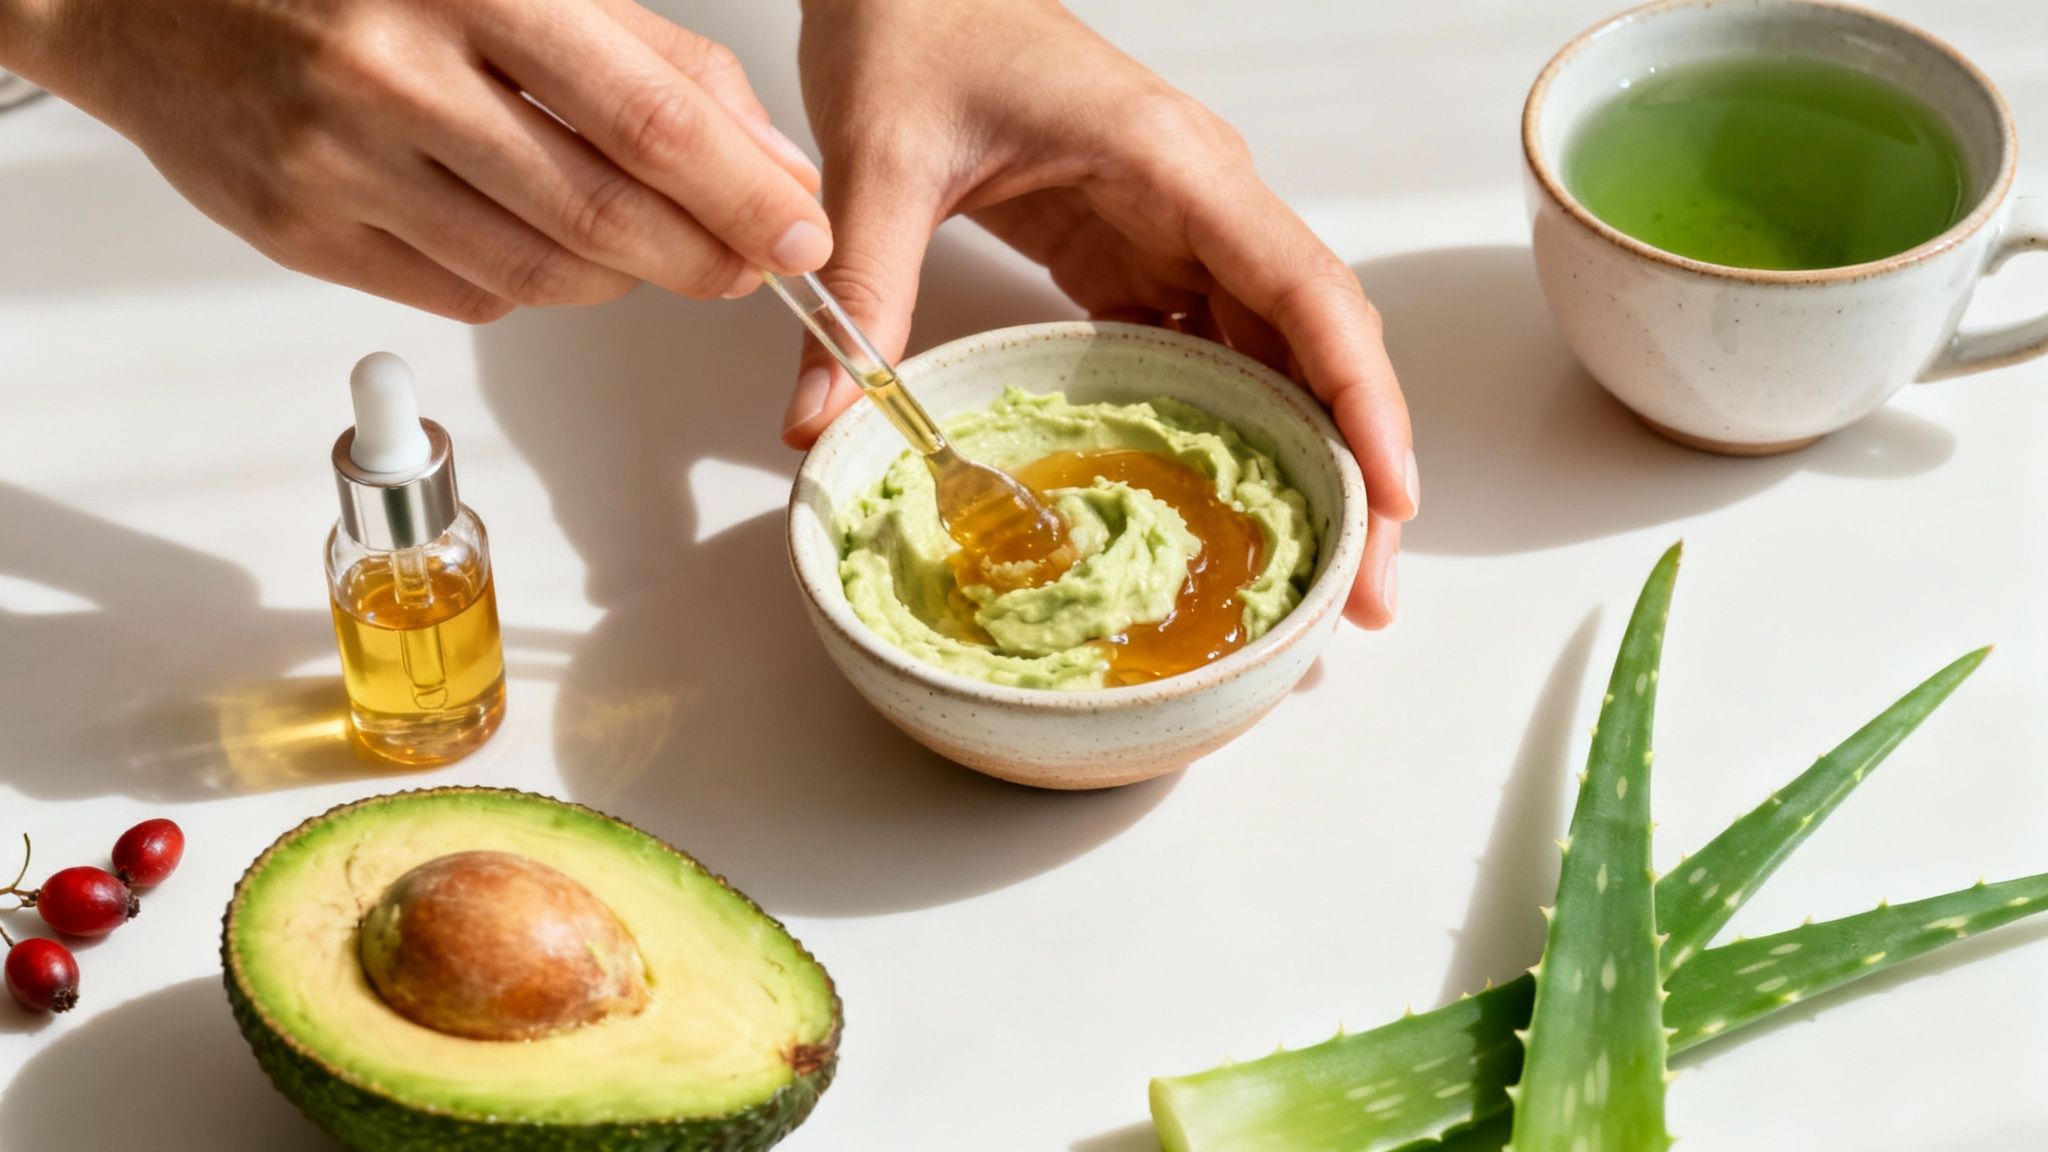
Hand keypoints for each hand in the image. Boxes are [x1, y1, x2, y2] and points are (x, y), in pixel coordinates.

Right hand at [0, 0, 832, 319]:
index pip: (645, 119)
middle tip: (758, 263)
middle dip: (708, 257)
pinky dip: (536, 285)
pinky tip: (550, 244)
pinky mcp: (307, 236)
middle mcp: (395, 81)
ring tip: (663, 248)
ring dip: (629, 277)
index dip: (742, 194)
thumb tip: (764, 158)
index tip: (802, 232)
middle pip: (603, 217)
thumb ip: (649, 55)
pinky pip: (468, 296)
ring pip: (542, 276)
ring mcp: (342, 169)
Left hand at [784, 0, 1415, 627]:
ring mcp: (1180, 230)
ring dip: (1305, 456)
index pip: (1305, 288)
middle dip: (1356, 461)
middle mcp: (1203, 201)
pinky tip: (1229, 506)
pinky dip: (1233, 427)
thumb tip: (823, 417)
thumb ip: (866, 288)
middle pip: (1317, 341)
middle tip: (1361, 584)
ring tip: (1314, 569)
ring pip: (1278, 354)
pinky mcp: (1138, 256)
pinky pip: (1209, 350)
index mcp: (1175, 165)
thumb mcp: (881, 160)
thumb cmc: (920, 24)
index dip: (1360, 397)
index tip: (1388, 494)